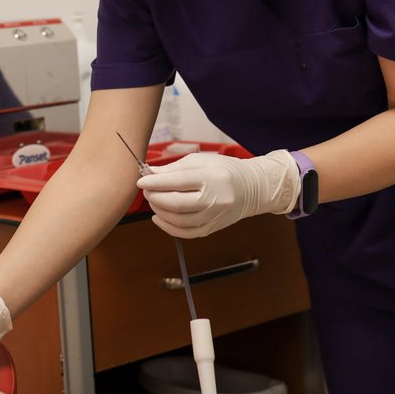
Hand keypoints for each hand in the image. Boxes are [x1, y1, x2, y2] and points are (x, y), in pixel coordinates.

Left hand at [139, 149, 299, 237]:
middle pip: (176, 203)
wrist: (253, 188)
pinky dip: (168, 227)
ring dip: (159, 211)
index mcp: (211, 177)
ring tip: (153, 201)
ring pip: (179, 220)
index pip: (177, 182)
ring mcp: (215, 216)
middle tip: (146, 191)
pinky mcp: (213, 228)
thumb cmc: (225, 170)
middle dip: (155, 197)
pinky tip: (159, 218)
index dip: (155, 182)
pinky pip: (187, 233)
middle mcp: (215, 199)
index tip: (141, 180)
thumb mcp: (201, 161)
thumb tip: (150, 174)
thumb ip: (174, 168)